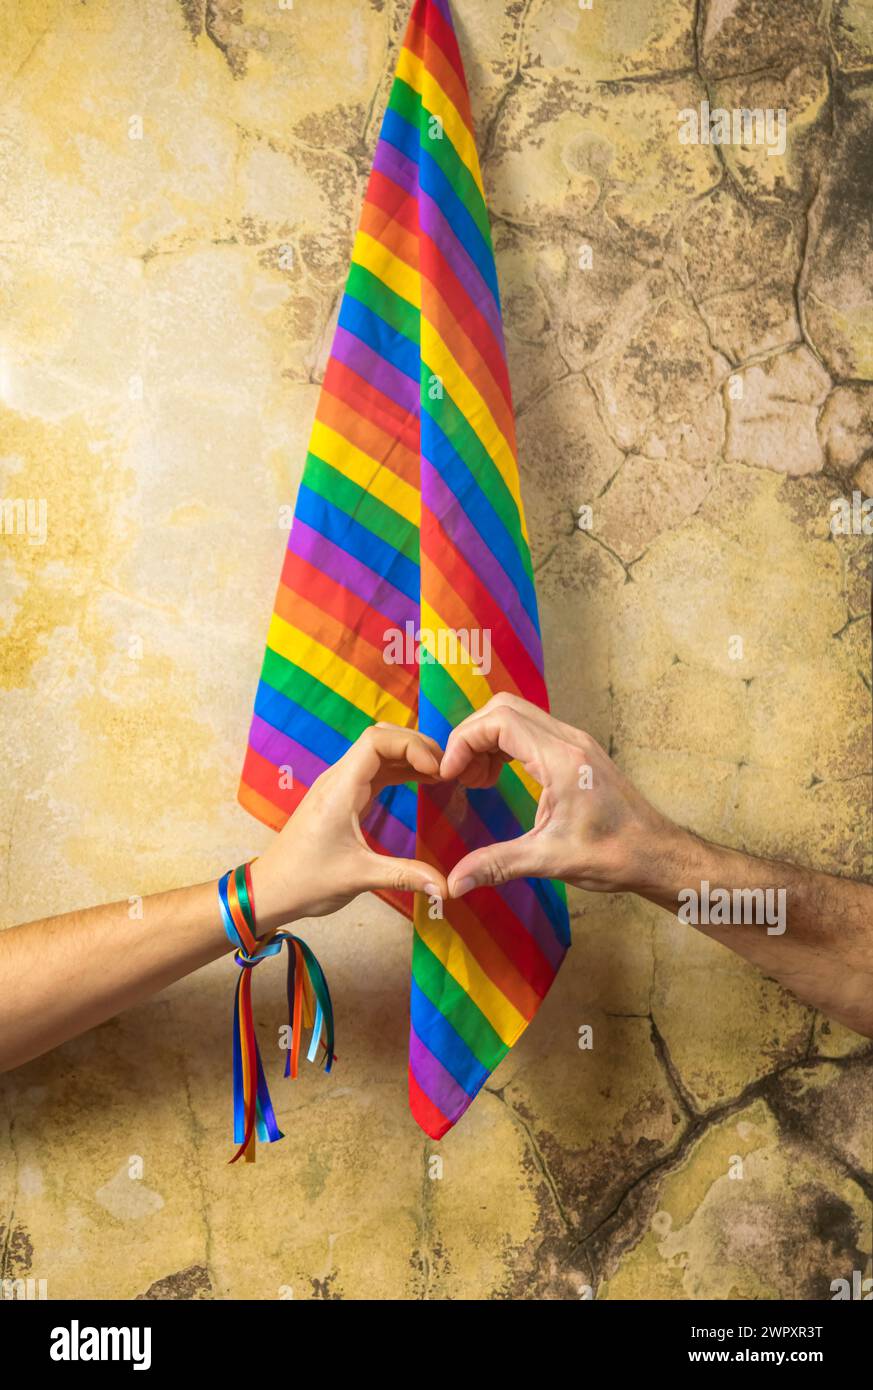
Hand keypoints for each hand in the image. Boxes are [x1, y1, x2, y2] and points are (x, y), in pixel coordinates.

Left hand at [251, 724, 447, 929]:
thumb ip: (404, 876)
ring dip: (409, 756)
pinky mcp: (344, 797)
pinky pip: (375, 770)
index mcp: (340, 788)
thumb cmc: (307, 880)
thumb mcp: (358, 877)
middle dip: (416, 745)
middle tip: (447, 768)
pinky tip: (422, 781)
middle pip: (381, 737)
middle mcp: (339, 779)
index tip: (437, 770)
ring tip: (442, 773)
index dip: (411, 745)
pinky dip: (400, 769)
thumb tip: (447, 887)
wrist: (271, 889)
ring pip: (378, 752)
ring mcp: (340, 786)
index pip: (377, 740)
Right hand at [439, 693, 679, 896]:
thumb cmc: (614, 854)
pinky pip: (532, 729)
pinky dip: (506, 745)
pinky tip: (499, 777)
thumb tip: (453, 883)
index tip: (449, 775)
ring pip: (518, 715)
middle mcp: (569, 740)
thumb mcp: (550, 860)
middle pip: (504, 708)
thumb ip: (497, 865)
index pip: (499, 721)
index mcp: (562, 759)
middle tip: (457, 774)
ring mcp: (575, 742)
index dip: (464, 741)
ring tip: (475, 779)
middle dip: (471, 736)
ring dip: (488, 739)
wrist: (658, 854)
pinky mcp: (578, 752)